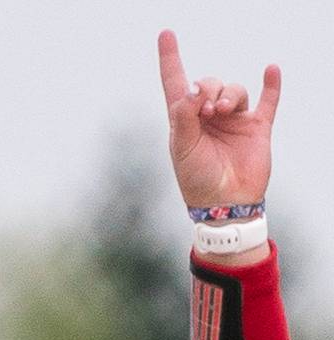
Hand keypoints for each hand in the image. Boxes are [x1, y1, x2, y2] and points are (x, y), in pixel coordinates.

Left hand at [158, 30, 279, 207]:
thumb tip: (194, 86)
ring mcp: (234, 121)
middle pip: (209, 83)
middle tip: (206, 110)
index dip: (170, 59)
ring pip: (234, 89)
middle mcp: (209, 117)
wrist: (225, 206)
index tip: (166, 35)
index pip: (176, 83)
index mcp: (185, 121)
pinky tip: (270, 70)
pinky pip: (268, 101)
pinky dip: (270, 85)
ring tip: (223, 110)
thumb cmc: (197, 181)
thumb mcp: (182, 148)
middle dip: (208, 88)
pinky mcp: (257, 128)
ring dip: (229, 93)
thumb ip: (184, 115)